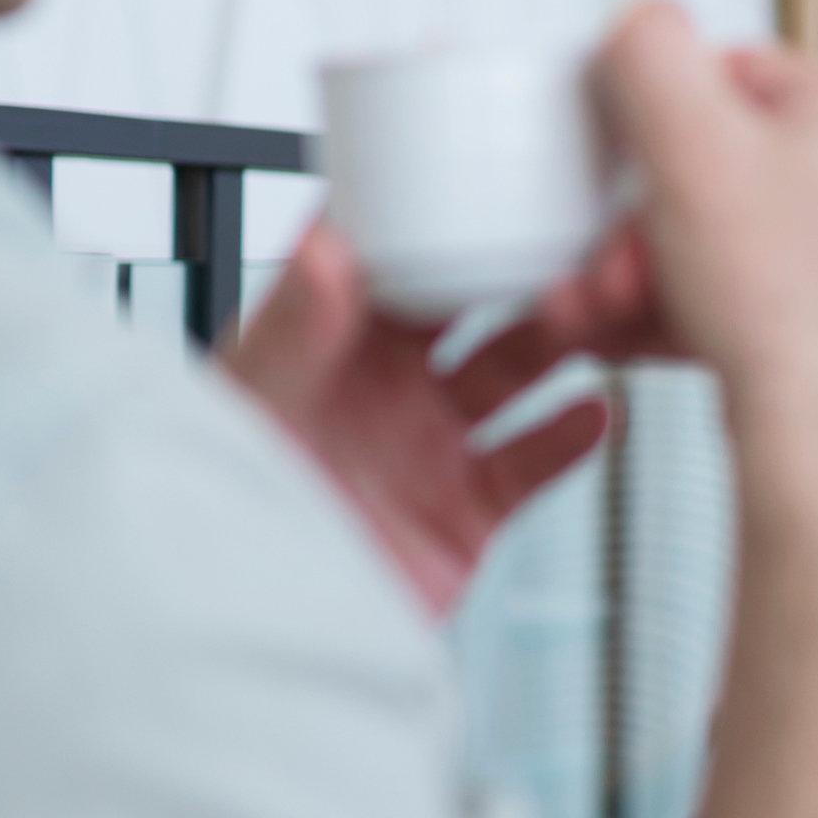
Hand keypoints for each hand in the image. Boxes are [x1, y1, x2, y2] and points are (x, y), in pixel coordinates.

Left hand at [222, 220, 611, 616]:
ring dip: (565, 344)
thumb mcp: (254, 409)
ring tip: (602, 319)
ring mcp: (427, 449)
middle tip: (579, 243)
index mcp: (325, 342)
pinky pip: (533, 463)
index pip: (397, 255)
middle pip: (475, 306)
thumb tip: (325, 243)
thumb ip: (294, 328)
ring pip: (517, 375)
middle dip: (528, 274)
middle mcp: (381, 389)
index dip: (447, 213)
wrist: (250, 641)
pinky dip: (574, 436)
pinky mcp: (463, 515)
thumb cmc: (216, 519)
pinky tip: (598, 412)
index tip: (499, 176)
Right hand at [579, 0, 817, 529]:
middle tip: (606, 258)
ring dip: (649, 267)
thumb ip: (647, 52)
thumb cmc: (786, 315)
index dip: (658, 119)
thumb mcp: (687, 144)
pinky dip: (688, 308)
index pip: (737, 71)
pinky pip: (749, 290)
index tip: (618, 161)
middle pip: (727, 165)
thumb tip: (640, 27)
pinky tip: (639, 334)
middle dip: (643, 217)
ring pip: (729, 235)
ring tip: (604, 306)